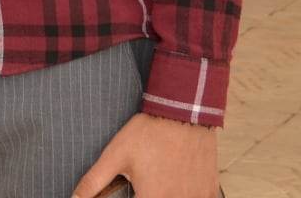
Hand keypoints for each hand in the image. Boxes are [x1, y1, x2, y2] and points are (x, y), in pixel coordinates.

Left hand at [71, 113, 218, 197]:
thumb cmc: (148, 134)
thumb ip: (94, 182)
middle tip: (143, 184)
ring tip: (158, 180)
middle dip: (147, 195)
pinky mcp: (210, 191)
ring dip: (165, 194)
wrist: (183, 114)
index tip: (132, 192)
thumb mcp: (115, 156)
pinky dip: (186, 194)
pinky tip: (176, 182)